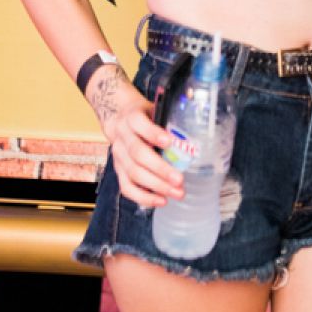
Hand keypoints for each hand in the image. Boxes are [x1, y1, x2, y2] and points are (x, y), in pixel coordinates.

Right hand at [86, 65, 183, 207]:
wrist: (119, 118)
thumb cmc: (145, 116)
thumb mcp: (156, 110)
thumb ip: (169, 121)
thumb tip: (194, 136)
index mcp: (132, 117)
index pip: (140, 124)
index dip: (153, 134)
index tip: (170, 142)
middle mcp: (122, 137)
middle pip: (138, 153)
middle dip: (160, 169)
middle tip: (180, 179)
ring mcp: (118, 155)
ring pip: (133, 173)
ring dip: (156, 186)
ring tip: (177, 193)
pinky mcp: (118, 170)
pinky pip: (127, 187)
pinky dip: (143, 197)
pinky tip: (161, 201)